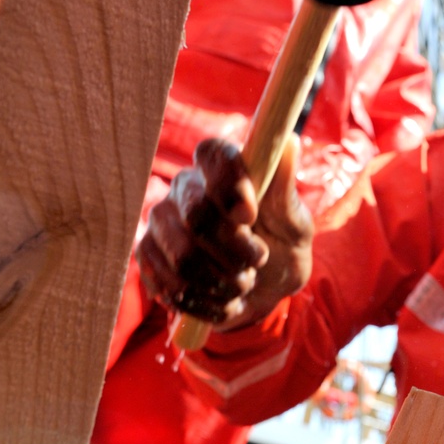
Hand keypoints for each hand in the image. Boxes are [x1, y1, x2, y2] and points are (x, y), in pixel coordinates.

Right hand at [137, 136, 312, 327]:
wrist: (263, 290)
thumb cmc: (281, 246)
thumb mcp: (294, 224)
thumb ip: (285, 190)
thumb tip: (288, 142)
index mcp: (222, 167)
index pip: (212, 154)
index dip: (228, 184)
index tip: (250, 215)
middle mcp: (185, 187)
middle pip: (196, 214)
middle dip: (234, 250)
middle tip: (258, 262)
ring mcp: (161, 221)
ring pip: (182, 257)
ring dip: (223, 281)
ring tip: (243, 284)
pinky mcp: (148, 256)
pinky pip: (169, 285)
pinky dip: (205, 302)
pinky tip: (222, 300)